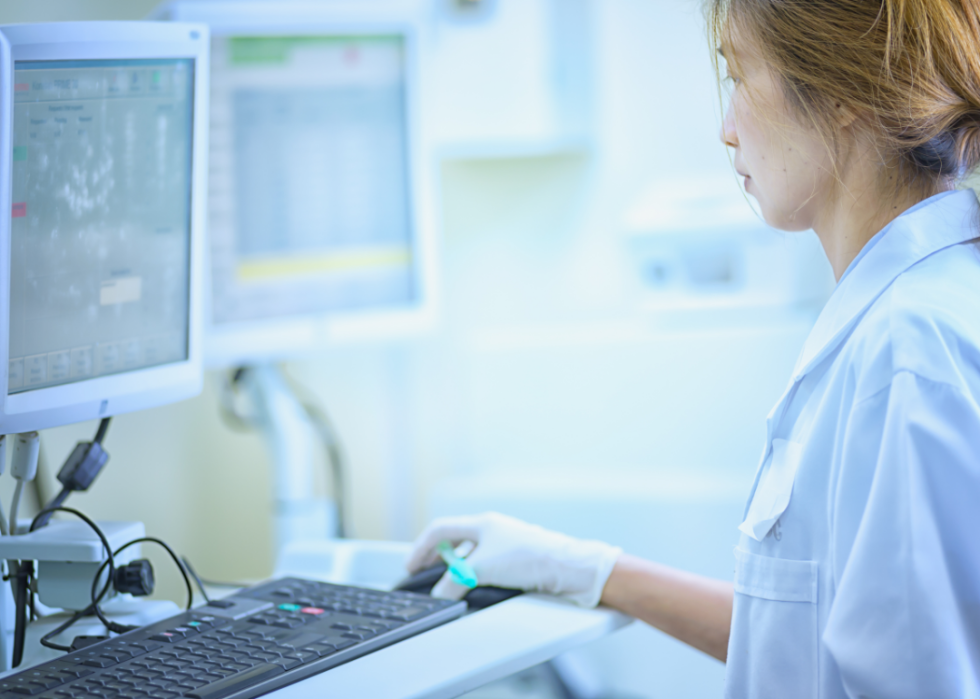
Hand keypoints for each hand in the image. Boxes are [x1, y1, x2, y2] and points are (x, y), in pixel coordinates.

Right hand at [406, 512, 621, 606]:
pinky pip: (485, 564)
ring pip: (470, 553)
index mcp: (482, 523)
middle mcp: (492, 530)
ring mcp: (505, 543)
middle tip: (423, 575)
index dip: (421, 548)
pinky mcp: (517, 559)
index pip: (440, 530)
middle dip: (436, 557)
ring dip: (455, 567)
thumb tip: (441, 593)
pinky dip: (473, 574)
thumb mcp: (483, 568)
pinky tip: (474, 586)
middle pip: (454, 540)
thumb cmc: (530, 558)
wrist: (568, 568)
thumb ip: (456, 580)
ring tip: (448, 584)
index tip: (410, 566)